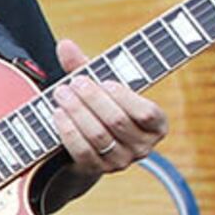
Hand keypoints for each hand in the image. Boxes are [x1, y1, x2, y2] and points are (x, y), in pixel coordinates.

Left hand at [42, 39, 168, 179]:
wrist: (87, 144)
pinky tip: (58, 114)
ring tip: (61, 93)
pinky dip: (68, 131)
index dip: (125, 98)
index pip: (147, 113)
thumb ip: (84, 65)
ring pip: (99, 136)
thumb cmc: (99, 107)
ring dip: (77, 112)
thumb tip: (64, 44)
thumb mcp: (98, 86)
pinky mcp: (97, 170)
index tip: (105, 82)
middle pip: (118, 121)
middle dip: (93, 99)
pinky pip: (82, 151)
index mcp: (156, 125)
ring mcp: (121, 162)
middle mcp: (144, 147)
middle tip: (74, 83)